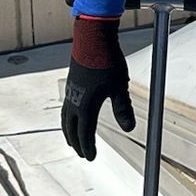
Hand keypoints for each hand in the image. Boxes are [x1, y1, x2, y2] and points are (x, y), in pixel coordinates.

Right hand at [60, 15, 132, 159]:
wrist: (92, 38)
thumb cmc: (107, 61)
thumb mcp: (120, 87)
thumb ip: (123, 109)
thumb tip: (130, 129)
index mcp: (86, 106)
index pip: (85, 133)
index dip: (88, 147)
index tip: (91, 158)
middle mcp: (75, 101)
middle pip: (72, 129)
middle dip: (77, 143)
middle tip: (83, 154)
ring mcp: (71, 92)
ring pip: (66, 118)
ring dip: (69, 132)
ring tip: (72, 140)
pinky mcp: (71, 83)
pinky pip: (65, 107)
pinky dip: (67, 118)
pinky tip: (72, 115)